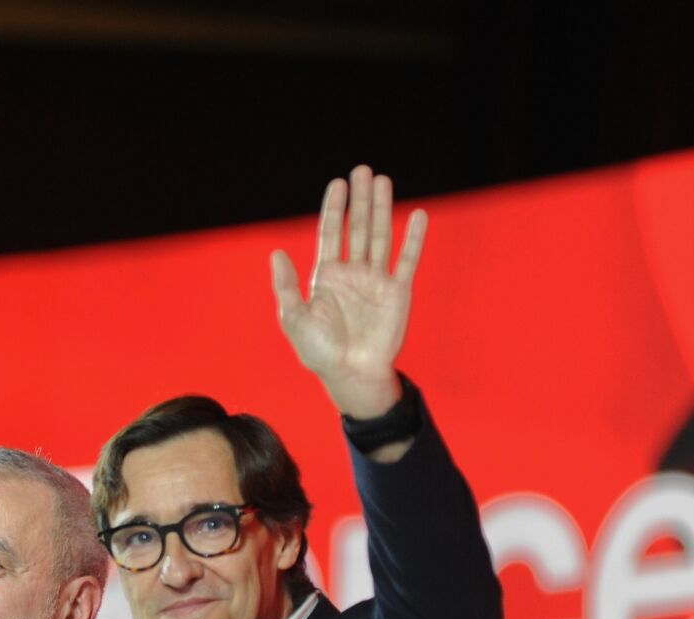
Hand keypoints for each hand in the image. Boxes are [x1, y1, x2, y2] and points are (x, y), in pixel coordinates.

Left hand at [269, 165, 426, 418]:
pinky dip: (413, 238)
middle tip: (363, 170)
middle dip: (360, 199)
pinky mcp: (398, 292)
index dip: (334, 207)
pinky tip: (417, 215)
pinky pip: (407, 259)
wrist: (351, 375)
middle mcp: (353, 273)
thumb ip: (285, 286)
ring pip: (380, 236)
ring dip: (382, 208)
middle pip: (357, 227)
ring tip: (383, 180)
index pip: (331, 233)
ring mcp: (377, 280)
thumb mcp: (294, 318)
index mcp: (327, 276)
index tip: (338, 182)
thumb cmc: (319, 351)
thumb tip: (276, 253)